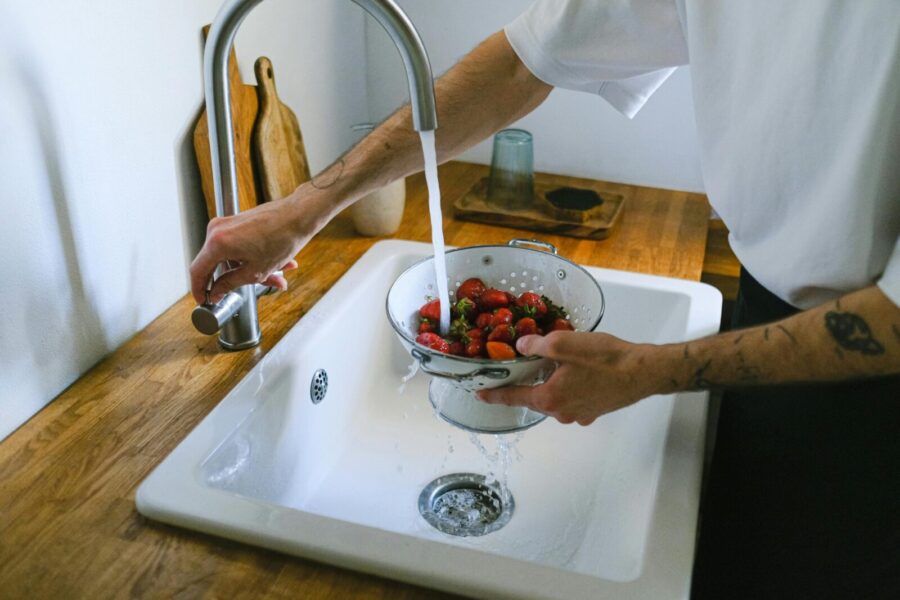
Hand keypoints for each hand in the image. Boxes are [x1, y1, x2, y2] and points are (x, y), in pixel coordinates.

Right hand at [189, 185, 329, 303]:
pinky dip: (253, 258)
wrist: (299, 215)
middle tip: (251, 290)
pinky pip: (238, 246)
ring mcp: (226, 224)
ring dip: (251, 269)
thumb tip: (216, 292)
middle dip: (236, 280)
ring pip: (231, 256)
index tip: (204, 300)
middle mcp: (217, 230)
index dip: (199, 290)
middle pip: (216, 264)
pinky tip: (277, 264)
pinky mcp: (236, 222)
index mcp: (217, 243)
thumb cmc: (282, 238)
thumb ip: (230, 283)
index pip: (197, 271)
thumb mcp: (255, 271)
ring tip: (276, 277)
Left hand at [477, 331, 662, 425]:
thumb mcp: (564, 343)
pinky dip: (568, 389)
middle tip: (518, 371)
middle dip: (525, 386)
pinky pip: (572, 401)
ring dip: (549, 386)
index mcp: (550, 398)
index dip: (495, 395)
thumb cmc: (605, 357)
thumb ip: (537, 345)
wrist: (643, 371)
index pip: (514, 397)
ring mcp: (580, 415)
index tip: (481, 395)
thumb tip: (521, 346)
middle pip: (535, 399)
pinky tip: (576, 374)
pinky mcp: (595, 412)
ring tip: (550, 368)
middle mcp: (562, 412)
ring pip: (555, 400)